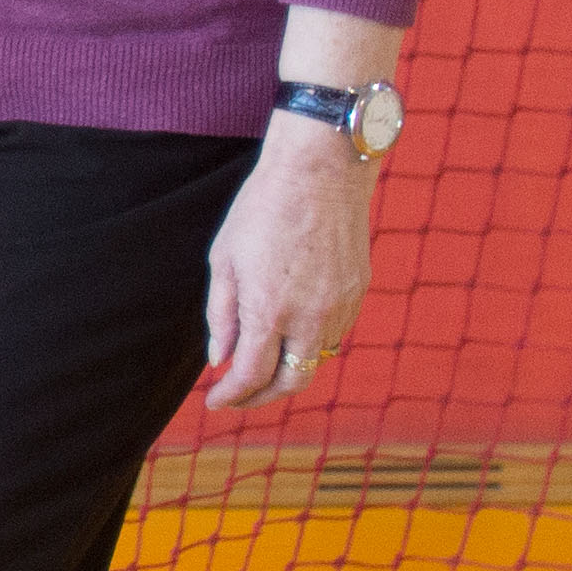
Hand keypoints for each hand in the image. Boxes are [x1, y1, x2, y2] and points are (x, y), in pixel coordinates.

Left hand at [198, 124, 374, 409]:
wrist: (321, 170)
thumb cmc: (262, 208)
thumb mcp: (224, 259)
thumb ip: (221, 315)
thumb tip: (220, 359)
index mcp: (268, 309)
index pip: (250, 376)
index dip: (231, 396)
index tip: (214, 401)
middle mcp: (309, 316)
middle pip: (291, 383)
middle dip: (261, 397)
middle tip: (238, 395)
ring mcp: (339, 306)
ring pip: (316, 361)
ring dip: (287, 371)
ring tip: (262, 365)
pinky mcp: (357, 292)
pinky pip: (334, 334)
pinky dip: (310, 345)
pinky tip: (290, 333)